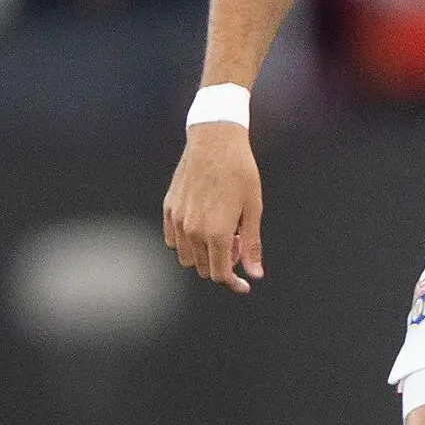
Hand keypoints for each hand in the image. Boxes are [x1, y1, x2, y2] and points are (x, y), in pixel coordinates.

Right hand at [162, 123, 264, 292]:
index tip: (244, 284)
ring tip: (220, 231)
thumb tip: (255, 274)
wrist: (215, 140)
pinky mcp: (169, 208)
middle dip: (223, 263)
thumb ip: (251, 245)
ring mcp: (177, 219)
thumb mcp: (253, 208)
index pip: (220, 274)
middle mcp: (192, 230)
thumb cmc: (240, 172)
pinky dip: (186, 241)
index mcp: (216, 233)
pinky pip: (172, 239)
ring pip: (186, 257)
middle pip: (204, 268)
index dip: (234, 283)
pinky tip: (202, 224)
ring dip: (203, 254)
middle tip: (237, 241)